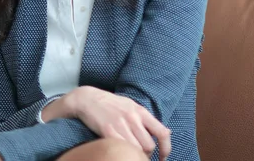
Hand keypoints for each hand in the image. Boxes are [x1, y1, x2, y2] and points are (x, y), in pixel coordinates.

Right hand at [43, 86, 170, 159]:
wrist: (88, 99)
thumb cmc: (110, 104)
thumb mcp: (131, 105)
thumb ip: (146, 119)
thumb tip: (165, 133)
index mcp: (140, 111)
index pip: (162, 132)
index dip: (166, 148)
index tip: (163, 157)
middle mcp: (132, 117)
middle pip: (149, 146)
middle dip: (146, 153)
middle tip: (138, 152)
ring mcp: (120, 124)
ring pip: (136, 149)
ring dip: (134, 154)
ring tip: (128, 151)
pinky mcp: (107, 131)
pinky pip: (121, 147)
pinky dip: (123, 152)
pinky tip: (119, 150)